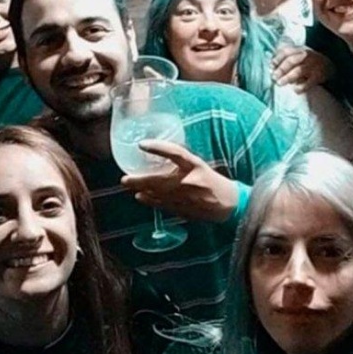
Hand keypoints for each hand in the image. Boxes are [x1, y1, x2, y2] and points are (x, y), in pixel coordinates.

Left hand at [121, 140, 238, 222]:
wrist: (228, 203)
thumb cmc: (213, 181)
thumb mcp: (199, 165)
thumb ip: (182, 163)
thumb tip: (157, 157)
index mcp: (196, 166)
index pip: (175, 153)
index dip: (158, 147)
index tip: (141, 144)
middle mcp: (189, 181)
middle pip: (159, 179)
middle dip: (139, 179)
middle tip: (124, 178)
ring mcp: (186, 197)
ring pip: (158, 193)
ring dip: (141, 189)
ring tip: (128, 185)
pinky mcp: (184, 209)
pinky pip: (163, 204)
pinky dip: (149, 201)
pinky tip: (140, 197)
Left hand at [271, 45, 330, 91]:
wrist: (328, 65)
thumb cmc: (307, 62)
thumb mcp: (298, 55)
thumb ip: (286, 60)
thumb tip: (271, 69)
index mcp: (299, 49)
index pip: (286, 52)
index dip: (277, 59)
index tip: (271, 67)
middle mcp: (306, 55)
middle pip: (291, 61)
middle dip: (281, 70)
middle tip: (274, 78)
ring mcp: (313, 65)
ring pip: (298, 71)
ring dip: (288, 78)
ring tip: (280, 83)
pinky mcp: (318, 76)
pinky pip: (309, 82)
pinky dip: (301, 87)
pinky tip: (296, 90)